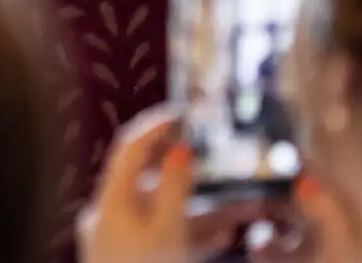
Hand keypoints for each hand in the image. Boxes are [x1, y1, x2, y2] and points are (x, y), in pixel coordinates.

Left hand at [79, 107, 272, 262]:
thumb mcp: (167, 232)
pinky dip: (199, 234)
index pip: (129, 147)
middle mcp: (112, 217)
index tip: (187, 112)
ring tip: (250, 202)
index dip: (156, 125)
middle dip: (194, 170)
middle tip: (224, 156)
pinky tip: (233, 234)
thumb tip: (181, 148)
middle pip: (153, 179)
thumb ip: (173, 188)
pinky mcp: (141, 261)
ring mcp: (124, 242)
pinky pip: (172, 239)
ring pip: (170, 214)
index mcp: (111, 202)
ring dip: (208, 208)